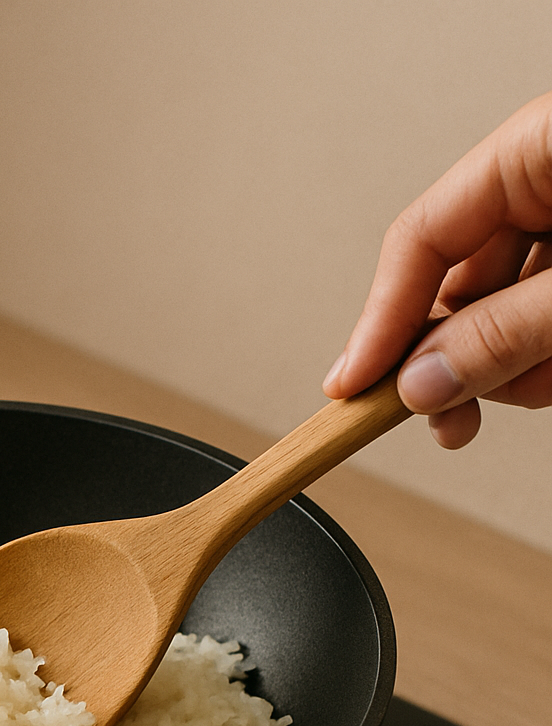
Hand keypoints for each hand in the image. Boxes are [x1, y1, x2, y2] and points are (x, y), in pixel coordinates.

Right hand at [322, 93, 551, 447]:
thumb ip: (504, 334)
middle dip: (455, 360)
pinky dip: (544, 361)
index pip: (420, 238)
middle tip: (443, 419)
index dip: (379, 322)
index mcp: (537, 149)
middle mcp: (549, 182)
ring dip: (511, 368)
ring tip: (545, 381)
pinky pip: (540, 322)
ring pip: (500, 314)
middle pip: (457, 283)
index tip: (350, 389)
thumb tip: (422, 383)